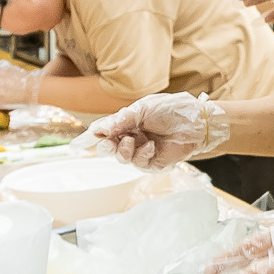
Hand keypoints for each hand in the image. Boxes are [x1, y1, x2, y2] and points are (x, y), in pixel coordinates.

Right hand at [87, 91, 230, 167]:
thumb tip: (101, 129)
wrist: (196, 121)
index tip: (78, 145)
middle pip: (108, 149)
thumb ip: (122, 120)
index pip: (105, 131)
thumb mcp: (143, 109)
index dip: (91, 137)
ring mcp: (142, 151)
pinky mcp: (153, 163)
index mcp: (127, 123)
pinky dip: (142, 155)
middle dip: (105, 147)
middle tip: (108, 142)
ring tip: (133, 141)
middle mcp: (132, 138)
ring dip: (123, 151)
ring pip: (121, 158)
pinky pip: (139, 164)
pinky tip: (151, 147)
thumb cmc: (172, 110)